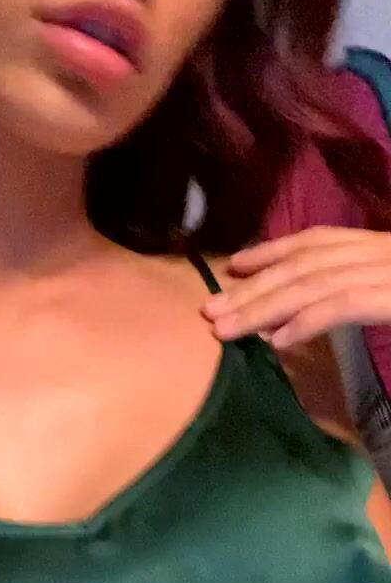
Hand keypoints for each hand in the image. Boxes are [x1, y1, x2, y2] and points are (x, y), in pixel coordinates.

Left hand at [202, 227, 390, 348]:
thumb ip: (360, 291)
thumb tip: (299, 317)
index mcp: (378, 245)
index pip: (316, 241)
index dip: (271, 252)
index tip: (233, 265)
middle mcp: (378, 251)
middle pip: (302, 265)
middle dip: (252, 287)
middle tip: (210, 309)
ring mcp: (387, 273)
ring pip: (312, 285)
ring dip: (263, 308)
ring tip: (226, 330)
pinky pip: (342, 306)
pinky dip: (306, 321)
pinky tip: (277, 341)